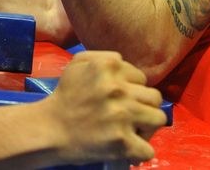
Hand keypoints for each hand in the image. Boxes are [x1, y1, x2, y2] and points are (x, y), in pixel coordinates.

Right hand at [47, 50, 165, 163]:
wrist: (50, 129)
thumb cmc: (65, 95)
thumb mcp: (79, 63)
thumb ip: (104, 56)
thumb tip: (125, 63)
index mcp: (109, 66)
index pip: (141, 77)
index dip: (132, 88)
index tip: (120, 98)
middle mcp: (118, 88)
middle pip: (154, 97)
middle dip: (143, 106)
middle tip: (130, 114)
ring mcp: (122, 115)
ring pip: (159, 119)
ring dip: (147, 127)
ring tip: (133, 130)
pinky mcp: (122, 141)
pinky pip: (148, 149)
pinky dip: (139, 153)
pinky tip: (128, 148)